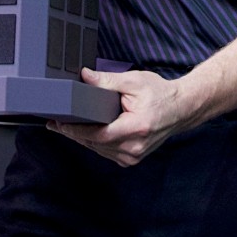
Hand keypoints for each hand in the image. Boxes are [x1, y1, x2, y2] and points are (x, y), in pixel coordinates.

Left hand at [47, 69, 201, 167]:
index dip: (75, 130)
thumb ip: (107, 81)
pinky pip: (106, 152)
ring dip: (82, 138)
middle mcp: (135, 147)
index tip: (58, 123)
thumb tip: (84, 76)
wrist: (180, 109)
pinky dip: (95, 142)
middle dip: (74, 133)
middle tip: (56, 122)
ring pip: (98, 150)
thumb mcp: (133, 81)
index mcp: (136, 128)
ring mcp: (133, 156)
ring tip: (66, 125)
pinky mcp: (132, 159)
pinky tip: (86, 132)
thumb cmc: (159, 94)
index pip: (98, 135)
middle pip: (95, 144)